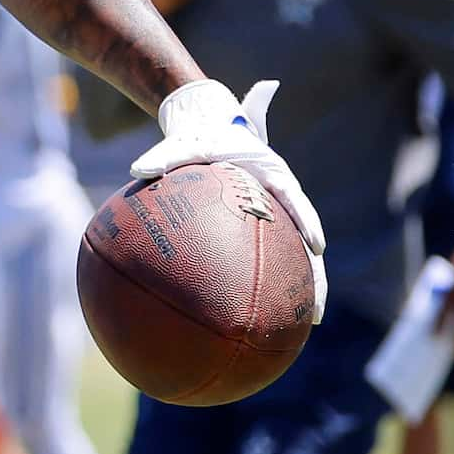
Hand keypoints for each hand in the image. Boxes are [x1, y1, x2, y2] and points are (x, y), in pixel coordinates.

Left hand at [131, 78, 328, 320]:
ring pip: (296, 256)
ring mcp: (277, 214)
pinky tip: (262, 308)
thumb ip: (166, 156)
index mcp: (272, 174)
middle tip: (314, 311)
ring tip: (303, 325)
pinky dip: (273, 279)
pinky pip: (272, 255)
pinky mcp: (264, 225)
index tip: (316, 247)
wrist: (208, 128)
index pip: (296, 199)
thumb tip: (137, 169)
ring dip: (302, 288)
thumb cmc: (199, 136)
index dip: (308, 222)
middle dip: (315, 277)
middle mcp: (282, 197)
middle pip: (307, 242)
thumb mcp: (184, 143)